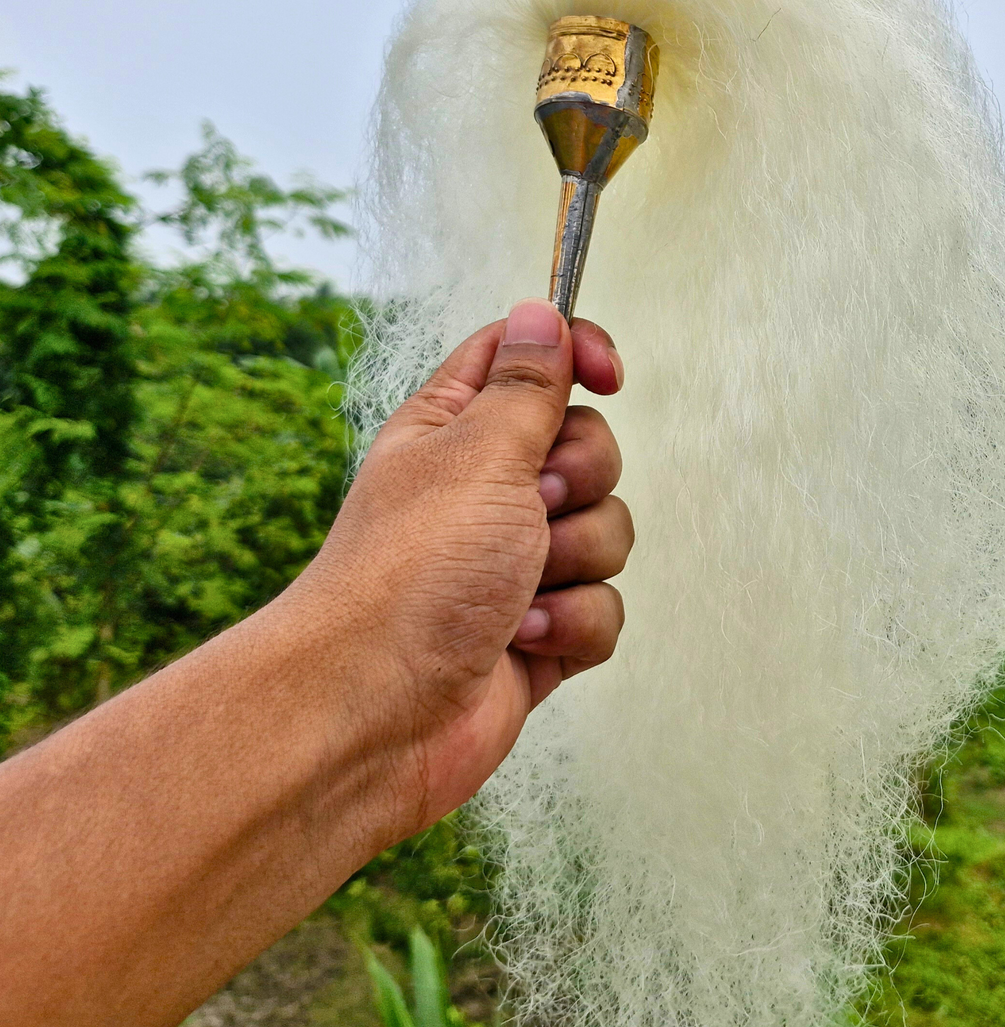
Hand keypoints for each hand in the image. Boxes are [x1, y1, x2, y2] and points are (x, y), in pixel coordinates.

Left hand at [292, 299, 632, 841]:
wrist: (374, 714)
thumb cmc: (409, 574)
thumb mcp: (478, 454)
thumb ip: (526, 385)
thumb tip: (542, 313)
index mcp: (456, 429)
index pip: (528, 358)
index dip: (575, 354)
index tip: (607, 376)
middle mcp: (487, 491)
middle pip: (589, 446)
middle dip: (580, 481)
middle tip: (533, 507)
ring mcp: (515, 563)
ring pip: (607, 529)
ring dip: (574, 560)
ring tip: (516, 590)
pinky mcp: (539, 630)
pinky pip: (604, 606)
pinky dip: (572, 625)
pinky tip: (522, 640)